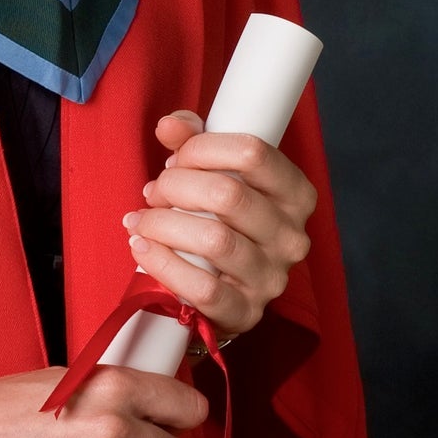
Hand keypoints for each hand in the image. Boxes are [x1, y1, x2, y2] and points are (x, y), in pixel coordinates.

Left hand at [120, 109, 317, 343]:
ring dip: (163, 223)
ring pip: (214, 240)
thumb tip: (170, 125)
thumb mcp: (213, 177)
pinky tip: (142, 247)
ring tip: (143, 220)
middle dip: (176, 186)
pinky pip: (202, 288)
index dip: (202, 148)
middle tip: (155, 192)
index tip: (177, 158)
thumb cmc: (220, 224)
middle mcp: (291, 236)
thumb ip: (192, 143)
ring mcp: (272, 277)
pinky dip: (162, 263)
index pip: (252, 152)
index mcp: (295, 194)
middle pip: (228, 194)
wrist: (223, 292)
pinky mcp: (245, 312)